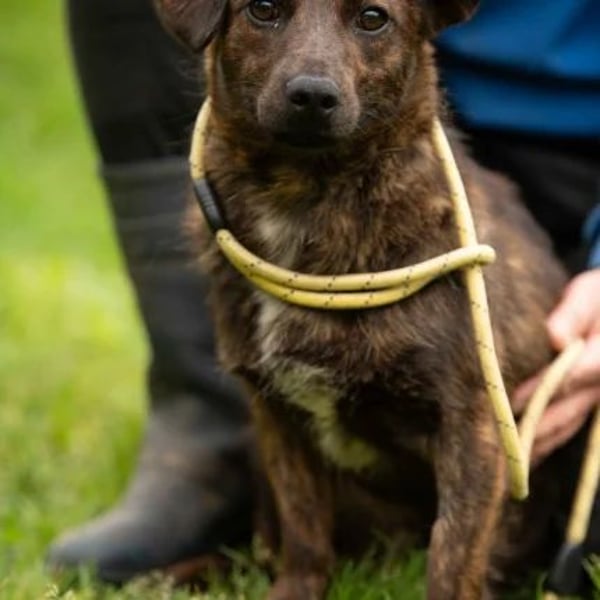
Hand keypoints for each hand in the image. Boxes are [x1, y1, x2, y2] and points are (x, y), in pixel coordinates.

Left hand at [513, 269, 599, 464]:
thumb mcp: (592, 294)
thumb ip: (575, 312)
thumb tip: (555, 337)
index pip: (566, 379)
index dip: (535, 393)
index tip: (505, 402)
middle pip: (562, 412)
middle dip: (528, 430)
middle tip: (493, 446)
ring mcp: (595, 398)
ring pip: (563, 426)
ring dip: (534, 444)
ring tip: (501, 462)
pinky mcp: (587, 403)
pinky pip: (566, 426)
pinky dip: (544, 441)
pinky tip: (520, 453)